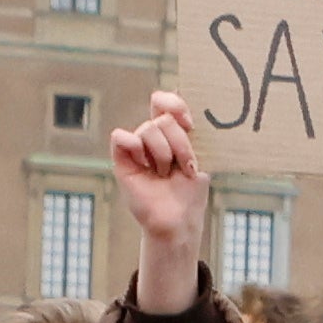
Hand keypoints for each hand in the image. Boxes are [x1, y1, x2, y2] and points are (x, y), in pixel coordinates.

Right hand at [113, 101, 211, 314]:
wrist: (178, 220)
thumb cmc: (191, 192)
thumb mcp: (201, 158)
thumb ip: (194, 133)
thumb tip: (190, 113)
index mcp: (174, 131)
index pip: (167, 101)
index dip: (176, 104)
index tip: (190, 123)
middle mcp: (154, 136)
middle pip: (163, 117)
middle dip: (180, 142)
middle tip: (186, 165)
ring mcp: (138, 147)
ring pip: (147, 129)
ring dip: (164, 153)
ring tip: (166, 174)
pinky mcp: (122, 159)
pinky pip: (120, 137)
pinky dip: (135, 147)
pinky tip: (145, 165)